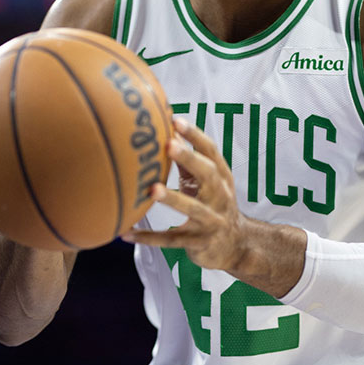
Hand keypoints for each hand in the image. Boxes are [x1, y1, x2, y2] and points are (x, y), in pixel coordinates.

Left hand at [123, 117, 249, 274]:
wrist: (236, 244)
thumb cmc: (215, 205)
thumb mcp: (208, 182)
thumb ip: (189, 161)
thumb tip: (168, 132)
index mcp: (221, 177)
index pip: (211, 152)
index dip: (195, 135)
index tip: (176, 120)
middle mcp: (220, 196)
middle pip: (208, 174)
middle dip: (189, 159)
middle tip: (168, 145)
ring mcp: (211, 220)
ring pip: (193, 209)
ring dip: (173, 198)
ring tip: (152, 190)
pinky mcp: (199, 242)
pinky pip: (172, 240)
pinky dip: (149, 238)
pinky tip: (127, 233)